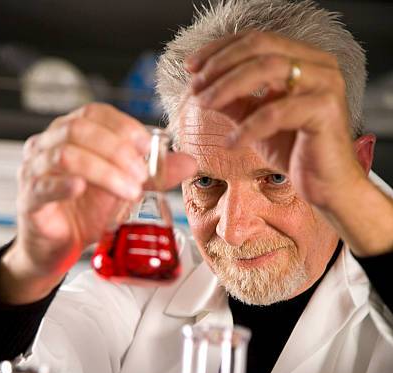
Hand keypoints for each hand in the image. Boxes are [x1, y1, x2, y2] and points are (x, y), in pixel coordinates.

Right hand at [0, 104, 196, 302]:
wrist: (57, 249)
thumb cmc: (83, 214)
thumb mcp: (123, 190)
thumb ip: (153, 175)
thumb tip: (190, 162)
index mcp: (71, 134)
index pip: (94, 113)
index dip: (122, 125)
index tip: (147, 145)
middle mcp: (48, 145)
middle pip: (80, 130)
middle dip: (117, 150)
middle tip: (142, 176)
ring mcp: (35, 171)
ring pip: (66, 155)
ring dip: (103, 170)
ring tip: (129, 191)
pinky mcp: (29, 200)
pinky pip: (44, 186)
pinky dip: (64, 185)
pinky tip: (81, 189)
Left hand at [185, 30, 364, 211]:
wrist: (326, 187)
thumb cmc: (296, 152)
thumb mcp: (256, 122)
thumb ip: (235, 102)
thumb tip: (202, 88)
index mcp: (304, 60)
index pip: (257, 40)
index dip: (220, 50)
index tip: (191, 67)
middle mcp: (318, 64)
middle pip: (260, 48)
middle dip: (221, 65)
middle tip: (195, 86)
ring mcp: (325, 84)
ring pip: (268, 69)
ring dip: (229, 86)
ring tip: (205, 105)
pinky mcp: (325, 110)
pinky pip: (276, 112)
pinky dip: (248, 126)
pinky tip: (231, 143)